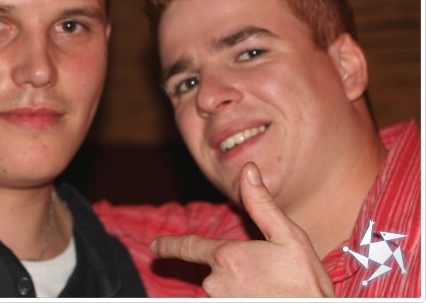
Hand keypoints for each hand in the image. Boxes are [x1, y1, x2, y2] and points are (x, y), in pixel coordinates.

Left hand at [150, 162, 334, 296]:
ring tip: (270, 288)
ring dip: (239, 284)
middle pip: (213, 268)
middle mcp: (216, 283)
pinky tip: (263, 295)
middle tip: (266, 273)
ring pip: (221, 287)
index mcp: (227, 257)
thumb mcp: (289, 237)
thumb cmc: (305, 283)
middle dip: (232, 267)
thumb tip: (248, 171)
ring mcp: (221, 302)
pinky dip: (242, 294)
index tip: (155, 246)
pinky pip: (228, 299)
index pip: (188, 246)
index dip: (169, 245)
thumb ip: (262, 204)